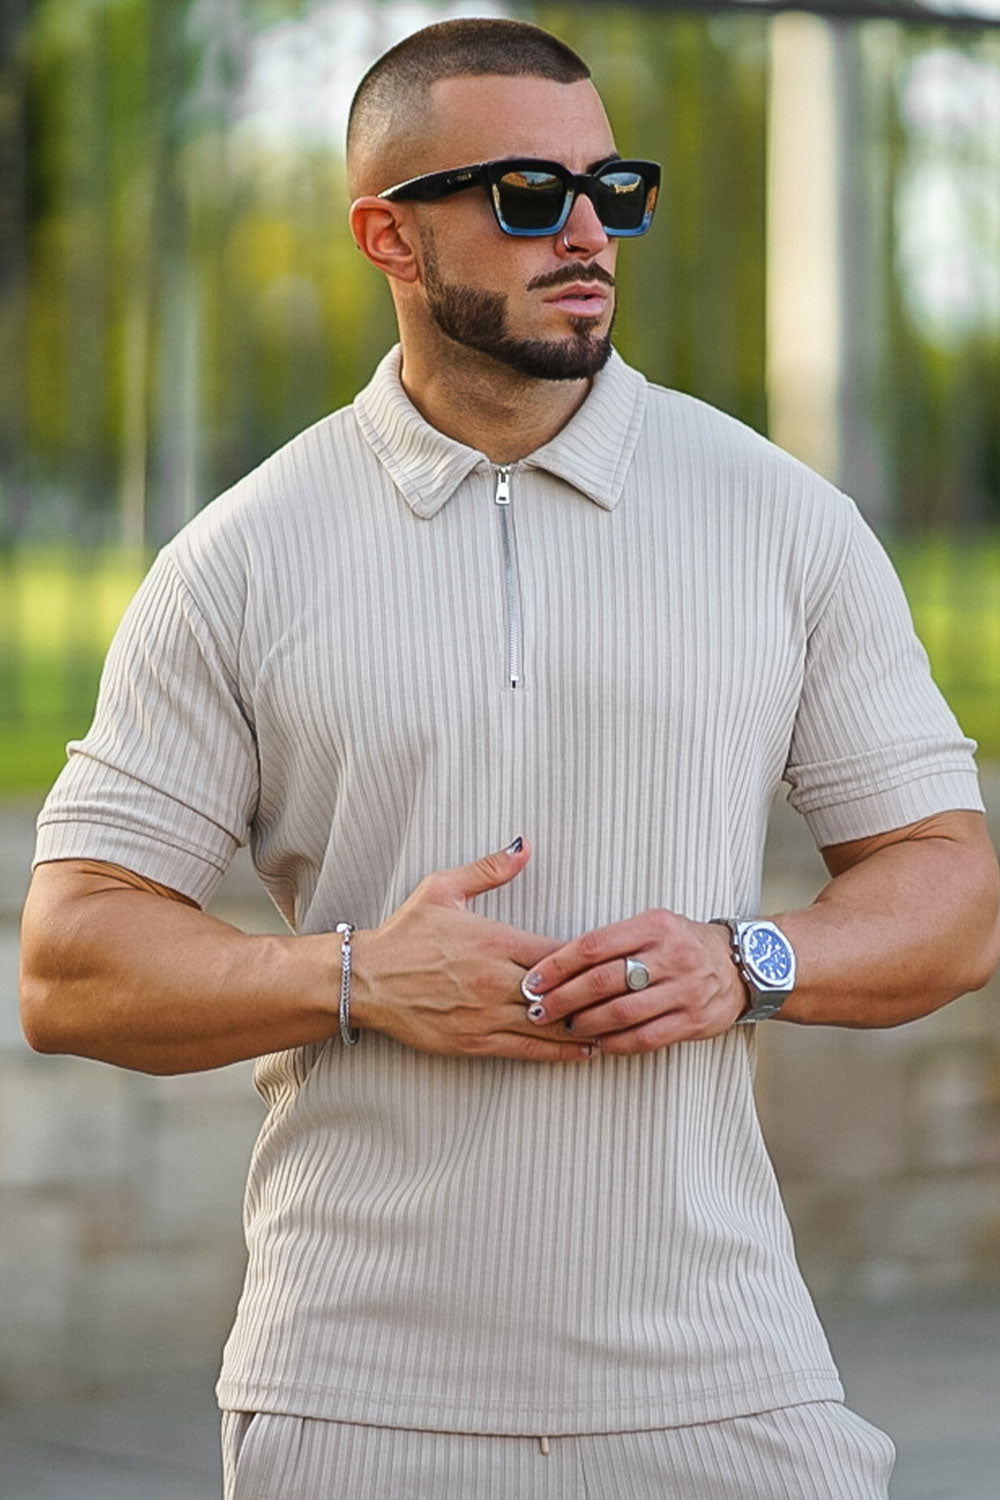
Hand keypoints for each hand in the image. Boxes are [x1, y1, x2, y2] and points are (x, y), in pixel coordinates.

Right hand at [351, 841, 596, 1062]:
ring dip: (587, 1027)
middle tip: (633, 997)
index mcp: (495, 940)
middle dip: (598, 996)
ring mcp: (486, 1014)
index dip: (592, 959)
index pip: (559, 952)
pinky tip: (585, 1051)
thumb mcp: (443, 888)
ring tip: (620, 1027)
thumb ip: (489, 870)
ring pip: (551, 1026)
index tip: (617, 960)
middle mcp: (496, 980)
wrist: (367, 979)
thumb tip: (524, 845)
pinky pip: (527, 1050)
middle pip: (564, 992)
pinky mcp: (474, 1042)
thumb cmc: (405, 933)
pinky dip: (560, 1052)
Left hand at [519, 910, 746, 1054]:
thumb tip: (557, 965)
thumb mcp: (653, 926)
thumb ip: (613, 942)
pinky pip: (645, 1037)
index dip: (558, 965)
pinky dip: (615, 1043)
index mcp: (655, 926)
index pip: (594, 945)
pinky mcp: (693, 1021)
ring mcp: (685, 990)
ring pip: (622, 1012)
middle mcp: (671, 956)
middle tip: (539, 1009)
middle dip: (564, 998)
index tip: (533, 979)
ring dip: (585, 1023)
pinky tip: (597, 1043)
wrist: (741, 965)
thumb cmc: (683, 943)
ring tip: (565, 1026)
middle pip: (604, 980)